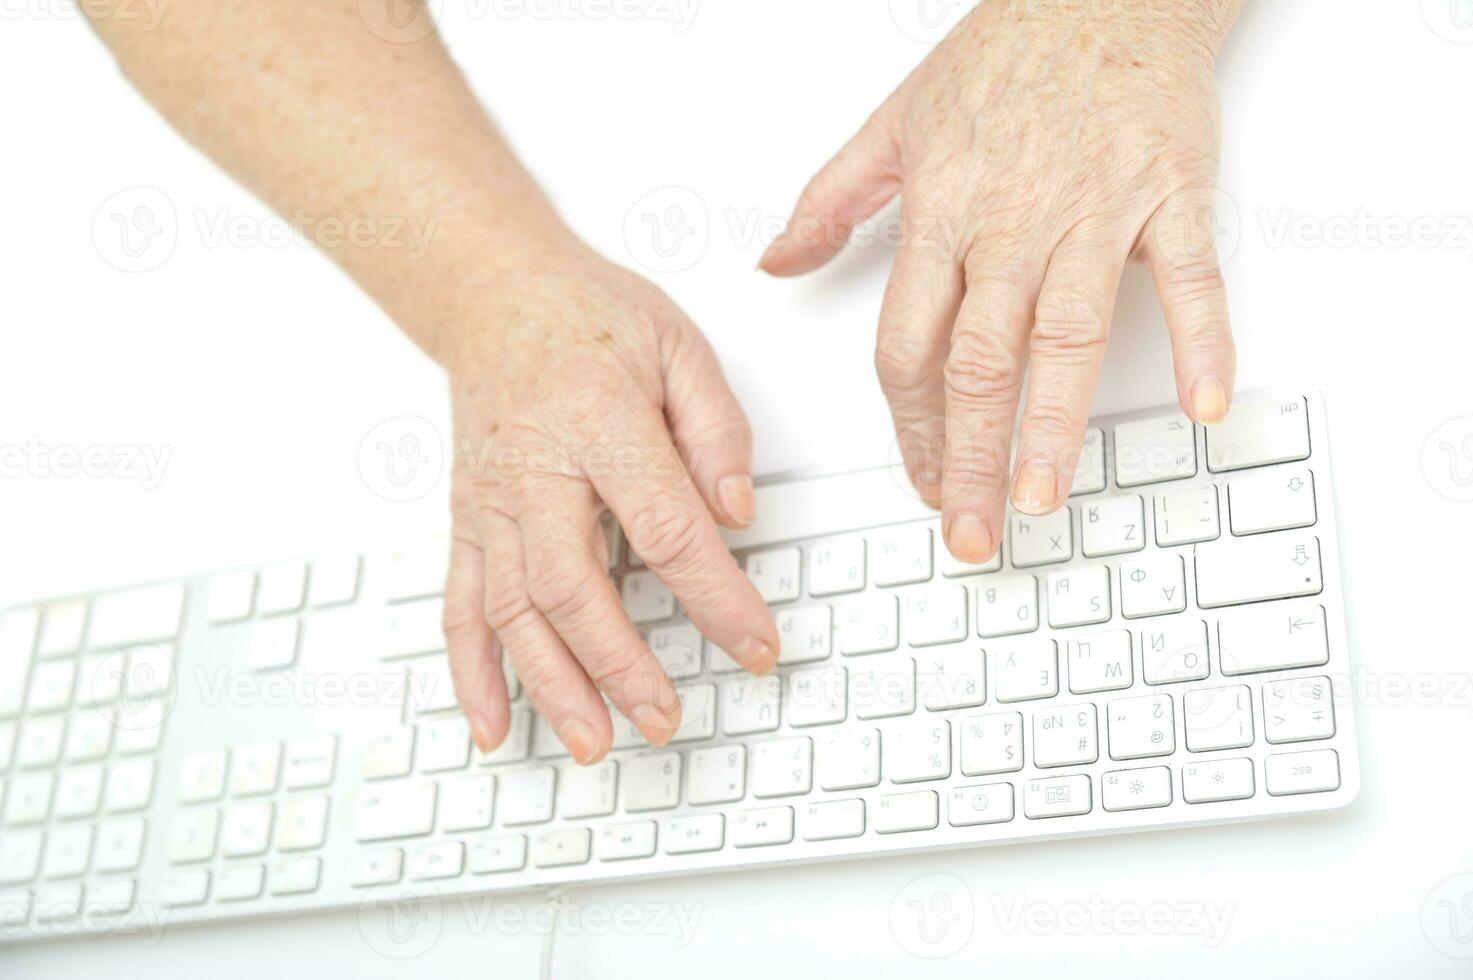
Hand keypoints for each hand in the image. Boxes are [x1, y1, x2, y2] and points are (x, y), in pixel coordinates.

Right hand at [442, 243, 778, 763]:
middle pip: (572, 584)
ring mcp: (491, 502)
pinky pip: (459, 605)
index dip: (716, 596)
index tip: (756, 644)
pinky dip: (471, 672)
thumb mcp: (678, 345)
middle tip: (667, 718)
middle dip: (620, 664)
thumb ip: (715, 428)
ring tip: (594, 742)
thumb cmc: (589, 318)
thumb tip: (737, 511)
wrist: (493, 294)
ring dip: (551, 685)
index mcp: (598, 419)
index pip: (666, 527)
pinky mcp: (466, 523)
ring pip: (512, 609)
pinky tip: (492, 724)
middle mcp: (534, 468)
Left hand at [760, 0, 1240, 562]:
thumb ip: (829, 203)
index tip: (915, 481)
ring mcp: (1092, 213)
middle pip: (976, 364)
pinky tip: (1203, 405)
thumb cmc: (1005, 55)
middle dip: (966, 459)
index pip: (908, 346)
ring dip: (1052, 428)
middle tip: (968, 533)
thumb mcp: (893, 122)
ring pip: (1065, 339)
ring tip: (1043, 499)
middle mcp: (1010, 224)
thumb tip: (775, 260)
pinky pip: (1187, 277)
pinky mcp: (1168, 194)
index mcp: (942, 214)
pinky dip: (1205, 339)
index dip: (906, 426)